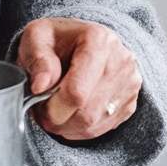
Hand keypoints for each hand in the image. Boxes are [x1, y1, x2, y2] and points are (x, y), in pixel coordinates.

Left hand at [17, 17, 141, 140]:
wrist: (78, 39)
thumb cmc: (56, 38)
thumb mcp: (36, 37)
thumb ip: (37, 60)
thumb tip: (40, 87)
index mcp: (98, 40)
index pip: (77, 91)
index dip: (53, 108)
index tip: (37, 107)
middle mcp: (120, 61)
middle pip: (87, 112)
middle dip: (58, 119)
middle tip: (40, 113)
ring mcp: (129, 83)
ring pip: (95, 124)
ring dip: (67, 126)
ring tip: (52, 111)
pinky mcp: (130, 101)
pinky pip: (104, 127)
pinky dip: (81, 128)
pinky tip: (68, 114)